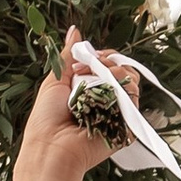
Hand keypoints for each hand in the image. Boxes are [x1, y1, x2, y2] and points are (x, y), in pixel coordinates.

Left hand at [20, 26, 126, 180]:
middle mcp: (104, 99)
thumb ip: (67, 56)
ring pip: (130, 80)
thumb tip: (75, 30)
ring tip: (96, 85)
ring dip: (114, 75)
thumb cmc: (46, 119)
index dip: (102, 56)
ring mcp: (116, 112)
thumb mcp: (54, 81)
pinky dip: (123, 91)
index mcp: (88, 89)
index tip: (89, 57)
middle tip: (90, 70)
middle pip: (121, 68)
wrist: (52, 149)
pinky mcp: (125, 126)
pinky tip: (108, 94)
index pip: (106, 64)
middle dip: (108, 62)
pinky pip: (133, 99)